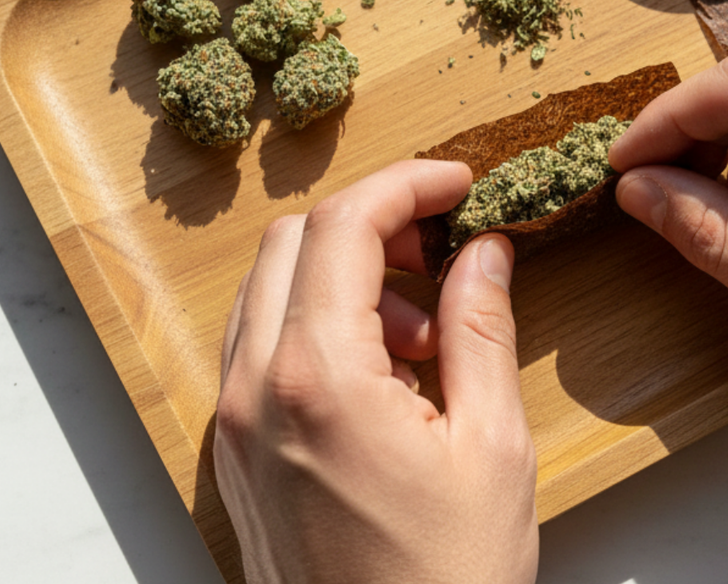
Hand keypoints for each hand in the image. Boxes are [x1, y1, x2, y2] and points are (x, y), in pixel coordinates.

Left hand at [214, 160, 537, 583]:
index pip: (344, 225)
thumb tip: (483, 250)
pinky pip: (264, 348)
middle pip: (294, 242)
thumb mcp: (491, 445)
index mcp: (319, 379)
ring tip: (424, 334)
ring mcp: (236, 424)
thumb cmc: (449, 580)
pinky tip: (386, 376)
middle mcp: (255, 391)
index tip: (457, 183)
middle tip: (443, 246)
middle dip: (373, 224)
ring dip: (347, 278)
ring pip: (272, 291)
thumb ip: (481, 328)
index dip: (406, 185)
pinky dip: (321, 327)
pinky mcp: (239, 452)